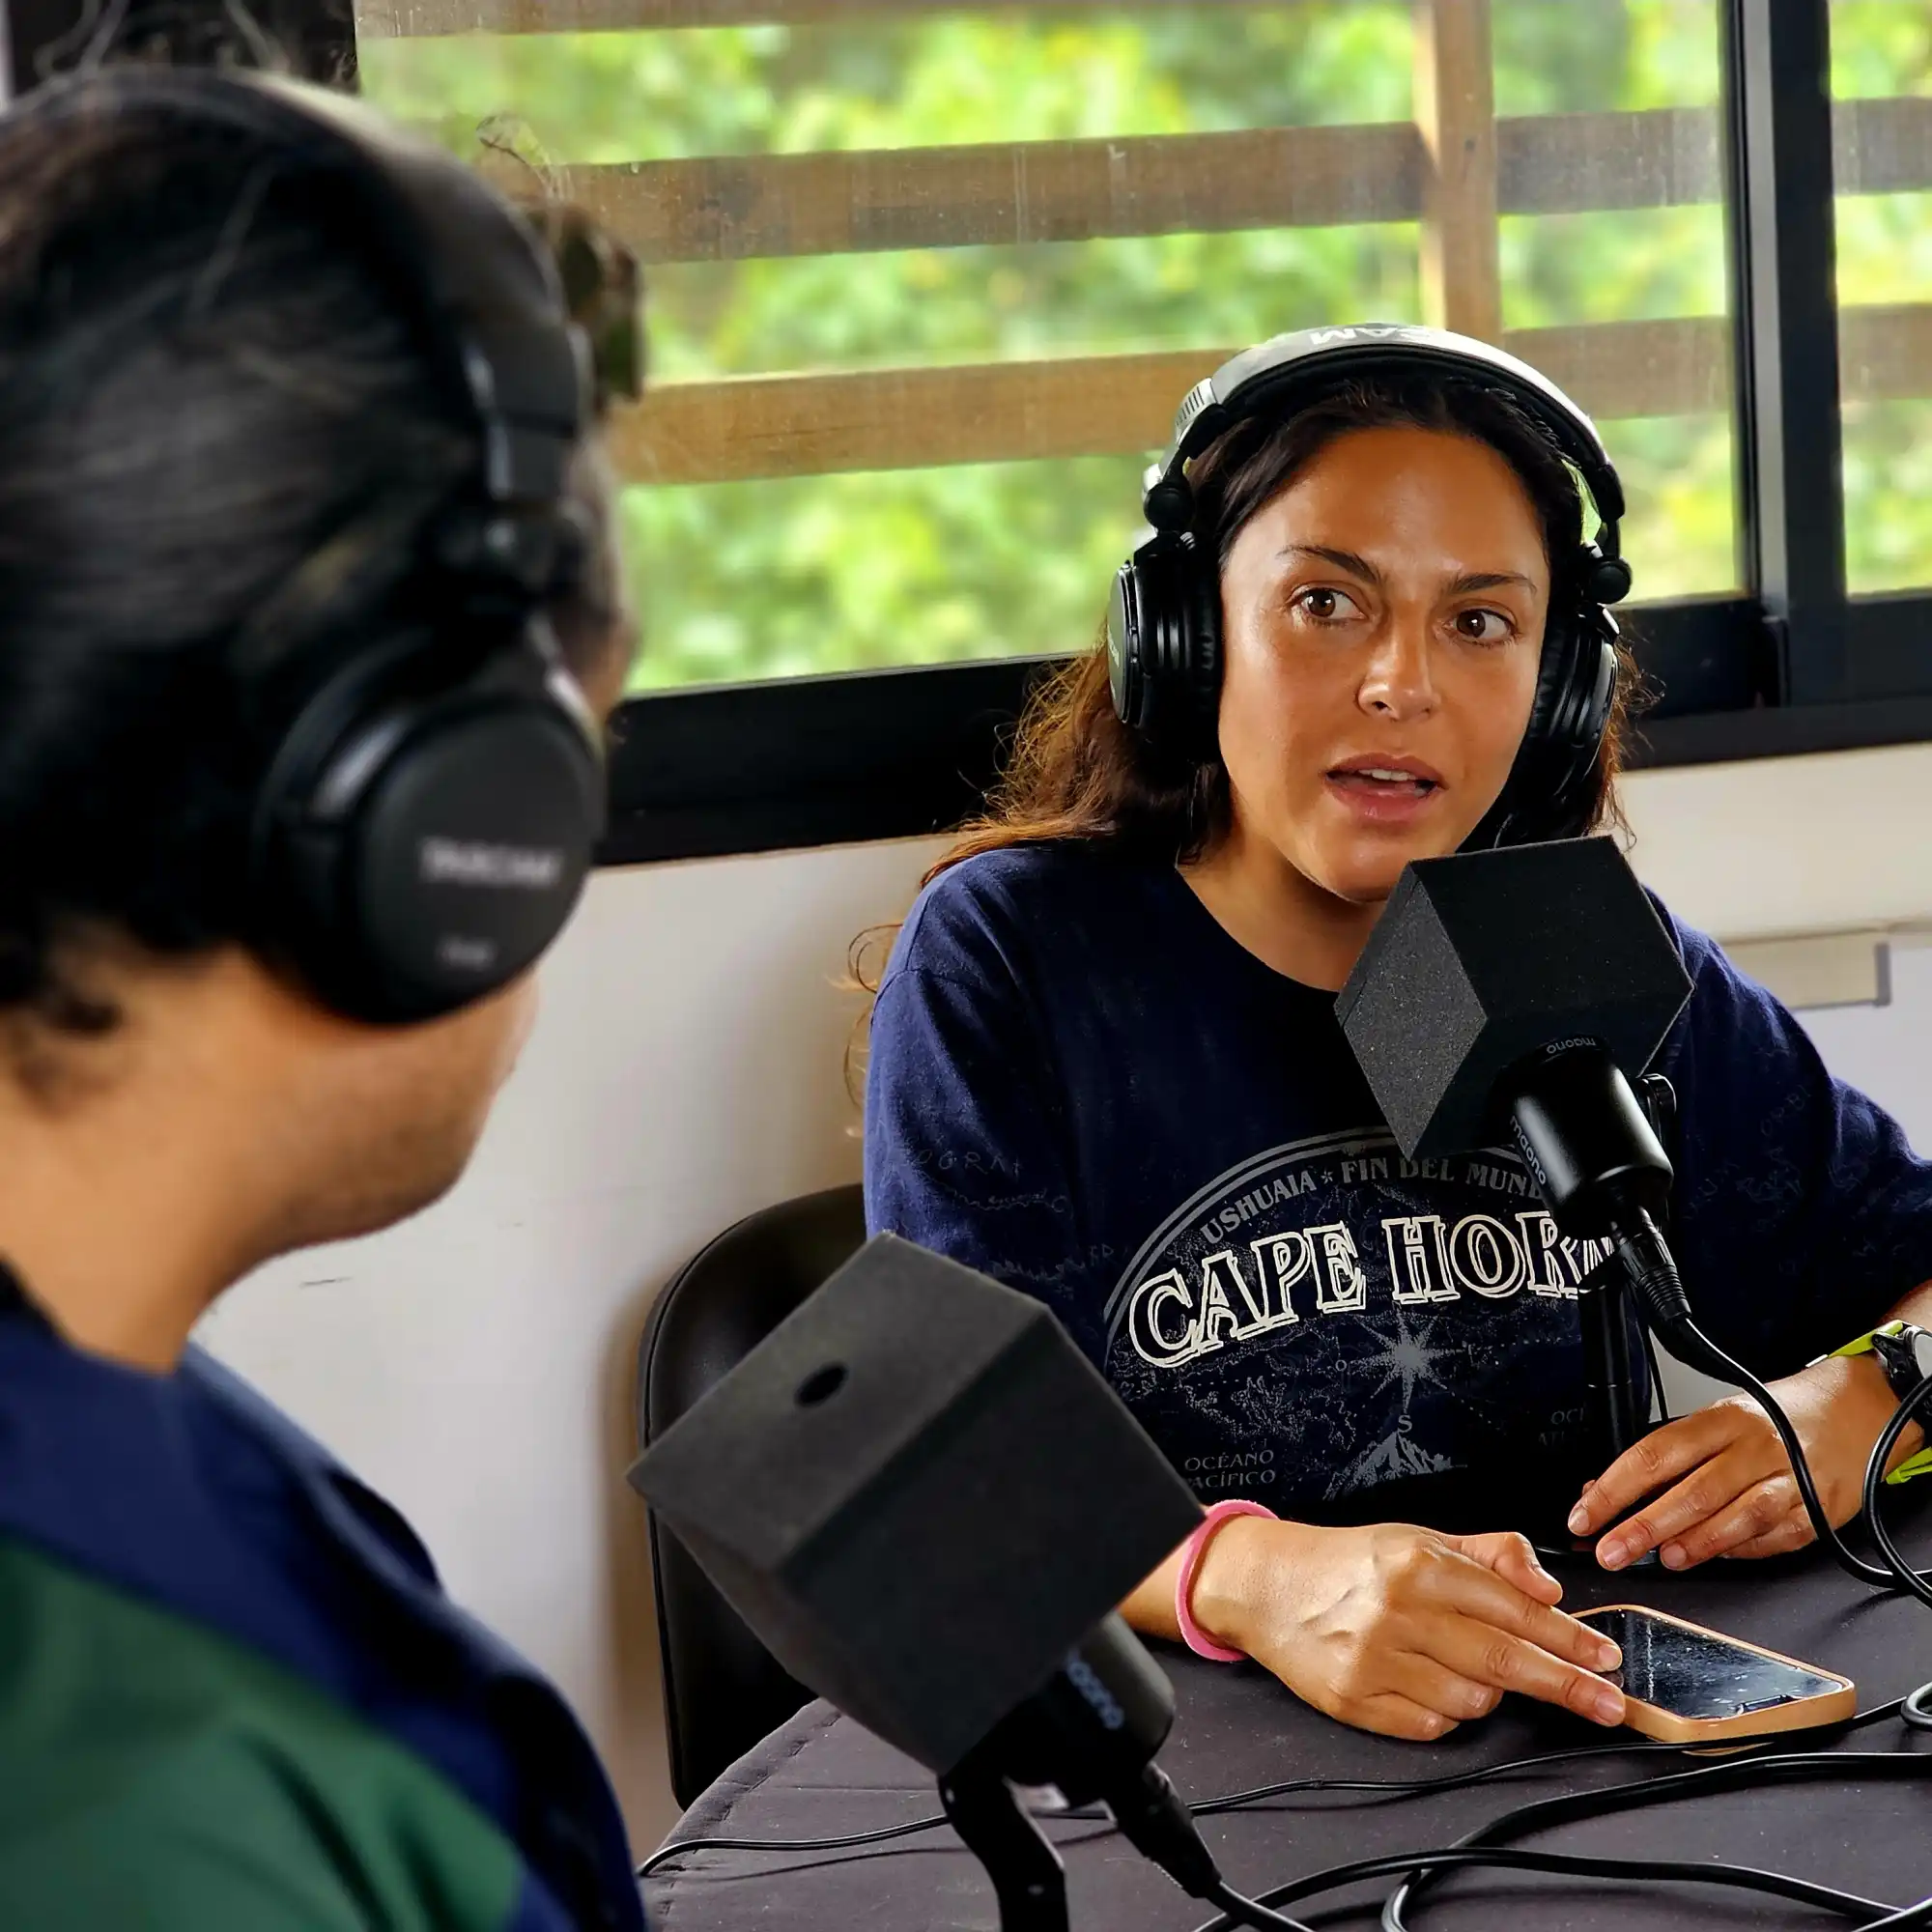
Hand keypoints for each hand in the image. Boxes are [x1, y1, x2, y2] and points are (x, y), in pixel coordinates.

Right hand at [1193, 1518, 1624, 1741]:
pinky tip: (1428, 1682)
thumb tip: (1547, 1587)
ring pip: (1473, 1699)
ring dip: (1489, 1691)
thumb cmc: (1350, 1563)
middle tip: (1610, 1703)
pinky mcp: (1355, 1701)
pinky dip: (1446, 1711)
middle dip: (1567, 1684)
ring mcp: (1375, 1660)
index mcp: (1419, 1563)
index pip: (1514, 1608)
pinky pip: (1432, 1724)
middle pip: (1505, 1660)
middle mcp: (1398, 1610)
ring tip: (1463, 1664)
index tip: (1607, 1657)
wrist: (1265, 1585)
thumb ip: (1490, 1553)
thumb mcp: (1420, 1538)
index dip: (1568, 1638)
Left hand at [1568, 1354, 1908, 1570]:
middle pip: (1692, 1490)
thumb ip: (1665, 1459)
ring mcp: (1789, 1479)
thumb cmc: (1772, 1419)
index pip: (1653, 1454)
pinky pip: (1776, 1536)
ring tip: (1663, 1559)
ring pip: (1738, 1516)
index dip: (1614, 1488)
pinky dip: (1744, 1550)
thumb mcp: (1714, 1423)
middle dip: (1644, 1526)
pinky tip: (1717, 1556)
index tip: (1585, 1515)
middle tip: (1611, 1551)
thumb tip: (1601, 1491)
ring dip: (1696, 1542)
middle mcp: (1754, 1447)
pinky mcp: (1817, 1509)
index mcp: (1720, 1419)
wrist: (1853, 1414)